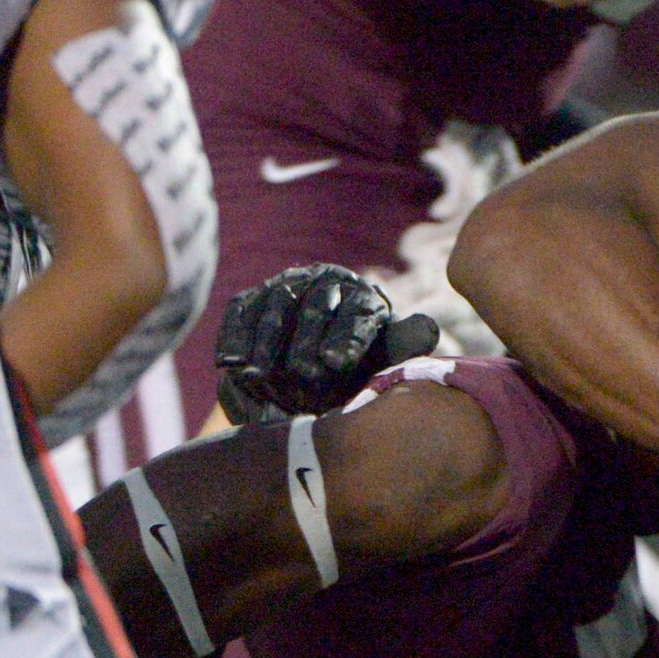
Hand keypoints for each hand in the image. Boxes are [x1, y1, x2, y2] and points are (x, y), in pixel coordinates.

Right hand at [216, 265, 438, 423]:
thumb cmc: (367, 361)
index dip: (347, 338)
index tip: (337, 363)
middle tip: (302, 375)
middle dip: (305, 342)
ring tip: (259, 376)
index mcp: (363, 296)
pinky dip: (233, 335)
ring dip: (264, 343)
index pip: (357, 313)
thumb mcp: (391, 356)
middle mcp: (324, 281)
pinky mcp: (254, 298)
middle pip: (313, 308)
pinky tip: (229, 363)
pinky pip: (240, 312)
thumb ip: (406, 344)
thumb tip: (429, 328)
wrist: (330, 357)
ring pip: (273, 308)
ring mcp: (286, 286)